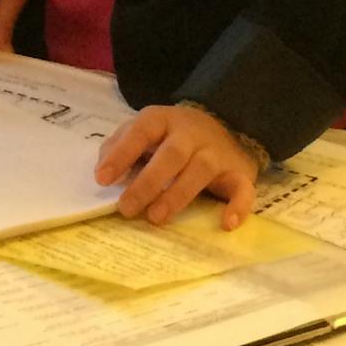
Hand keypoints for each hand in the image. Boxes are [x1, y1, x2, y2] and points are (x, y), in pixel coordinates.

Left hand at [95, 105, 260, 228]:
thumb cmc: (173, 137)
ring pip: (200, 170)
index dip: (122, 153)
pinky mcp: (240, 173)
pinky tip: (226, 224)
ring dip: (178, 195)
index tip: (102, 179)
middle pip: (172, 154)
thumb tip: (102, 170)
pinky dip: (238, 207)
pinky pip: (243, 189)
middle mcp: (192, 134)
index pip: (142, 131)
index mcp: (164, 120)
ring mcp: (217, 153)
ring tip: (157, 218)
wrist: (228, 125)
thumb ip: (120, 146)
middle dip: (149, 181)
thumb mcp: (145, 132)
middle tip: (127, 208)